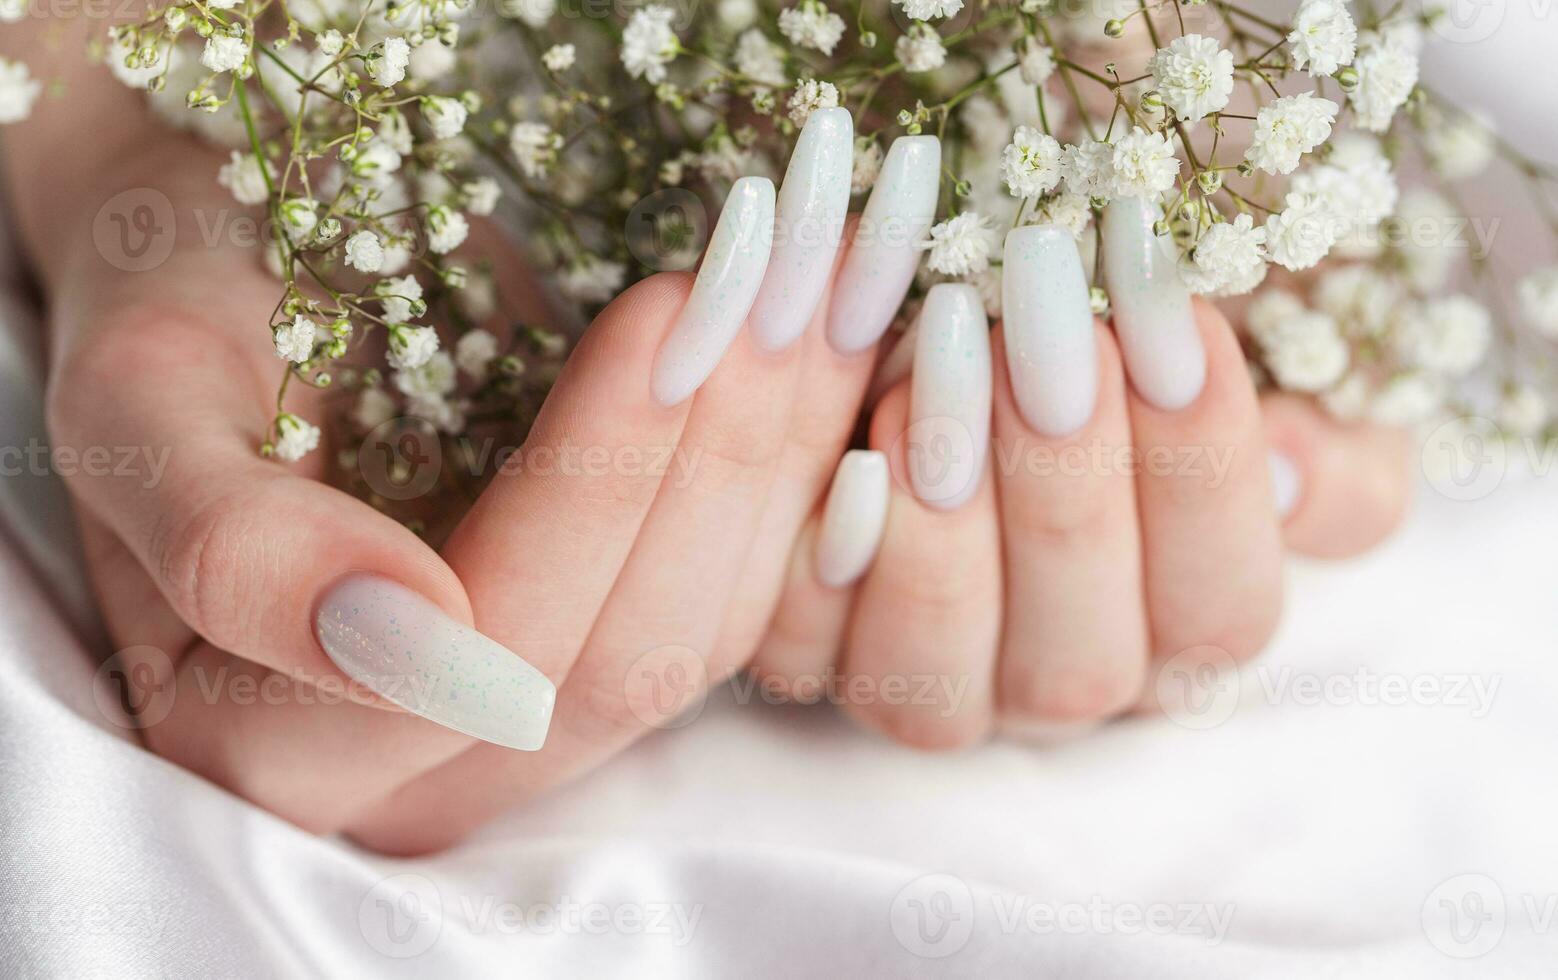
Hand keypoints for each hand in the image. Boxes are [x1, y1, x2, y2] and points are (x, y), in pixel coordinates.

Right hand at [7, 45, 940, 849]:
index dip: (593, 487)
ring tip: (807, 291)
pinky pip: (726, 609)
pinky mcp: (595, 665)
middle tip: (771, 283)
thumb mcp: (143, 400)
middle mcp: (397, 771)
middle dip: (711, 461)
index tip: (666, 312)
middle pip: (610, 662)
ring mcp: (514, 734)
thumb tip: (395, 625)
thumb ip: (231, 547)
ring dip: (770, 459)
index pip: (478, 654)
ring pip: (692, 642)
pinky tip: (812, 354)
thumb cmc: (178, 316)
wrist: (238, 280)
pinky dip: (781, 480)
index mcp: (256, 735)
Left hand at [751, 204, 1410, 745]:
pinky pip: (808, 653)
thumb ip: (1326, 448)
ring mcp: (934, 685)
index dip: (1203, 465)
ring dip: (943, 524)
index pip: (1221, 605)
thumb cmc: (1131, 336)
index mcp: (1189, 629)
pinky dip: (828, 561)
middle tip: (1042, 307)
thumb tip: (1295, 477)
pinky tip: (845, 457)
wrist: (976, 318)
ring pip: (938, 680)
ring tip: (941, 354)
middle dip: (1065, 474)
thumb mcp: (1277, 373)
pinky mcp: (816, 655)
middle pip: (1080, 656)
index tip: (1172, 308)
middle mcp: (1064, 682)